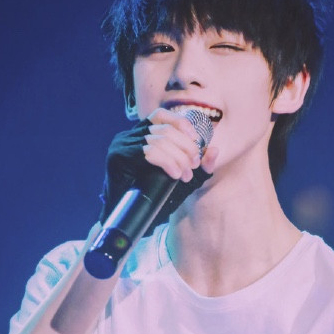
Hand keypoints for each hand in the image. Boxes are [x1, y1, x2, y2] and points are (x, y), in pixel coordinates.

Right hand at [98, 109, 216, 226]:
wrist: (129, 218)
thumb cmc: (154, 197)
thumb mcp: (183, 179)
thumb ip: (200, 167)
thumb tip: (214, 150)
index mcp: (141, 135)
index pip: (161, 116)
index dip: (181, 124)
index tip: (197, 142)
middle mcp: (130, 136)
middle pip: (165, 129)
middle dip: (186, 147)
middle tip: (193, 165)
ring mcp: (122, 145)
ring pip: (159, 140)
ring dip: (178, 157)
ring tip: (185, 174)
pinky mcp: (119, 157)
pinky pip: (149, 152)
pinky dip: (167, 162)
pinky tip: (175, 173)